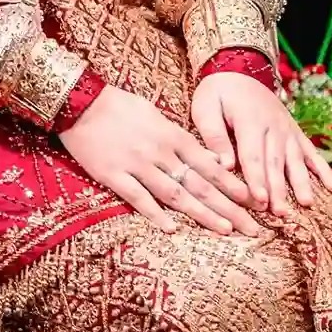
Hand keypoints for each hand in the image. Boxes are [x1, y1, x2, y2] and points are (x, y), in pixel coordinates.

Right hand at [61, 83, 262, 236]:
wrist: (78, 100)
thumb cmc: (116, 104)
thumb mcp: (152, 113)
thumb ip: (175, 136)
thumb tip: (200, 157)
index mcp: (169, 134)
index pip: (208, 164)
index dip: (231, 184)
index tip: (252, 200)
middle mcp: (158, 152)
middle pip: (199, 184)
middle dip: (228, 207)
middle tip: (253, 227)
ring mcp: (136, 165)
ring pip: (175, 194)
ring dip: (202, 214)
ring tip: (225, 231)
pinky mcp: (113, 175)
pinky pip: (138, 198)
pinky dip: (156, 214)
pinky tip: (173, 229)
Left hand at [189, 70, 331, 215]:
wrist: (238, 69)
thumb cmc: (217, 94)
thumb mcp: (205, 108)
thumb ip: (214, 136)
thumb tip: (225, 165)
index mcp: (248, 120)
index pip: (252, 154)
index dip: (256, 178)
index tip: (259, 200)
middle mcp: (272, 126)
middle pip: (275, 161)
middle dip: (278, 188)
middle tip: (280, 212)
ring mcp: (287, 130)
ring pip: (295, 159)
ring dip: (301, 182)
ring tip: (306, 203)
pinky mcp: (296, 133)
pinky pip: (313, 153)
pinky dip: (324, 171)